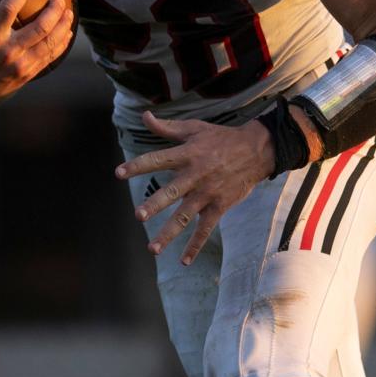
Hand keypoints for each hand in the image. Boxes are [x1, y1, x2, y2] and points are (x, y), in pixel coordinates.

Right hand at [0, 0, 73, 117]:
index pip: (7, 12)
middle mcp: (7, 53)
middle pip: (38, 29)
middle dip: (52, 12)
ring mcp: (20, 66)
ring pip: (48, 44)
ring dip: (62, 26)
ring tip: (69, 12)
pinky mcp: (27, 75)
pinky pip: (49, 58)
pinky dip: (61, 44)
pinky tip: (67, 33)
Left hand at [116, 111, 275, 263]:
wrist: (257, 151)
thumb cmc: (221, 138)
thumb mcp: (195, 129)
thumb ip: (167, 127)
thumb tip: (144, 116)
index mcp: (187, 154)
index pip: (158, 160)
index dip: (138, 166)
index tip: (118, 173)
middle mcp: (196, 175)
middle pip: (172, 192)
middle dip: (155, 204)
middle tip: (139, 216)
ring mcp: (207, 193)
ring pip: (185, 216)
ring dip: (169, 233)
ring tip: (153, 249)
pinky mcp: (219, 206)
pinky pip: (205, 229)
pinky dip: (195, 245)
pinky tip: (184, 261)